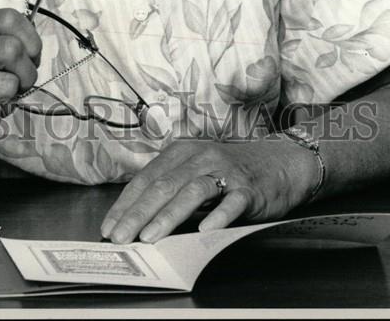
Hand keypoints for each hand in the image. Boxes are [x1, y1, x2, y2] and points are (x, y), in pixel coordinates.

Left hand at [100, 136, 319, 243]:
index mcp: (182, 152)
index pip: (147, 179)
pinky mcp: (248, 187)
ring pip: (191, 191)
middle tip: (121, 237)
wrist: (280, 162)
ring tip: (150, 237)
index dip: (126, 204)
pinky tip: (205, 230)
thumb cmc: (231, 171)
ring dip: (168, 215)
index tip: (109, 227)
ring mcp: (224, 171)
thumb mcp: (197, 172)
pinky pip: (231, 202)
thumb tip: (137, 219)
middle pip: (164, 185)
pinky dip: (217, 215)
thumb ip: (172, 189)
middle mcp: (200, 157)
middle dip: (138, 213)